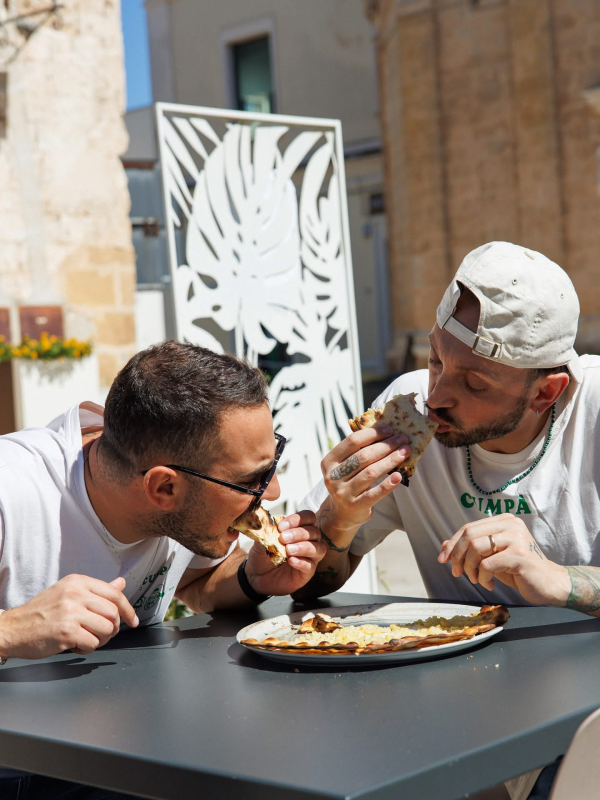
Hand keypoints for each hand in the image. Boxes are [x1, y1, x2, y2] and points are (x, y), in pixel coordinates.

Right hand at [0, 575, 138, 659]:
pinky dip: (87, 649)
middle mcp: (76, 593)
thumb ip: (96, 591)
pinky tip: (75, 646)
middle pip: (113, 613)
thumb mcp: (68, 593)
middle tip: (101, 635)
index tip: (132, 621)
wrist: (13, 628)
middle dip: (112, 628)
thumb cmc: (42, 612)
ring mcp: (71, 612)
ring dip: (101, 640)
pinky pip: (93, 643)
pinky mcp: (66, 631)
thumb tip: (121, 583)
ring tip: (87, 640)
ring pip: (107, 629)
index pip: (115, 593)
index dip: (128, 609)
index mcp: (78, 582)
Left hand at [245, 511, 326, 595]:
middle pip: (315, 531)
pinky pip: (311, 566)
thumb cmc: (263, 555)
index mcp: (299, 528)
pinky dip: (302, 562)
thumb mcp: (261, 541)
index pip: (308, 517)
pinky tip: (291, 561)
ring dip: (304, 547)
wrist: (257, 576)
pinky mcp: (307, 572)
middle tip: (283, 538)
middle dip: (299, 533)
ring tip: (288, 550)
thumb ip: (267, 532)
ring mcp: (310, 557)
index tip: (281, 526)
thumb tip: (269, 525)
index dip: (297, 519)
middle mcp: (308, 541)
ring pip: (319, 548)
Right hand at [320, 426, 411, 531]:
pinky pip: (374, 493)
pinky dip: (388, 484)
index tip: (389, 429)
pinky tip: (399, 475)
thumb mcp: (345, 466)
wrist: (342, 513)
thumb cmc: (348, 482)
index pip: (352, 442)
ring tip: (405, 452)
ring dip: (391, 460)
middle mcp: (333, 477)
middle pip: (363, 456)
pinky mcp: (355, 506)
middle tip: (402, 439)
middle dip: (385, 445)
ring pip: (370, 472)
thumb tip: (386, 431)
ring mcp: (343, 493)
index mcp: (329, 462)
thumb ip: (357, 451)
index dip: (372, 434)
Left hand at [438, 514, 569, 605]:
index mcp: (504, 520)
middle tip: (456, 573)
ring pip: (476, 548)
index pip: (468, 528)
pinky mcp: (520, 555)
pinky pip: (487, 565)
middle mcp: (511, 524)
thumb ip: (470, 549)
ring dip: (469, 568)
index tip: (443, 559)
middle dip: (457, 556)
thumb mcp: (491, 557)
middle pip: (469, 535)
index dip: (452, 544)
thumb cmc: (518, 570)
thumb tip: (443, 545)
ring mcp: (516, 538)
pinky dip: (482, 578)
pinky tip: (490, 585)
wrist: (549, 584)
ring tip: (476, 580)